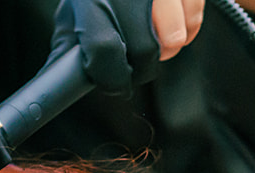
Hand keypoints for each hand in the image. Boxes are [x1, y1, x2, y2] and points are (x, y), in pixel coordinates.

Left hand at [51, 0, 204, 91]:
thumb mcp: (73, 7)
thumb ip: (68, 43)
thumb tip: (59, 82)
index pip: (105, 52)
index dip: (112, 78)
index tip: (115, 84)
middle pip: (144, 51)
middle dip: (141, 67)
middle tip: (134, 64)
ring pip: (175, 39)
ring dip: (166, 48)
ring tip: (154, 36)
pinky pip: (195, 19)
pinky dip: (187, 28)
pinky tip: (173, 20)